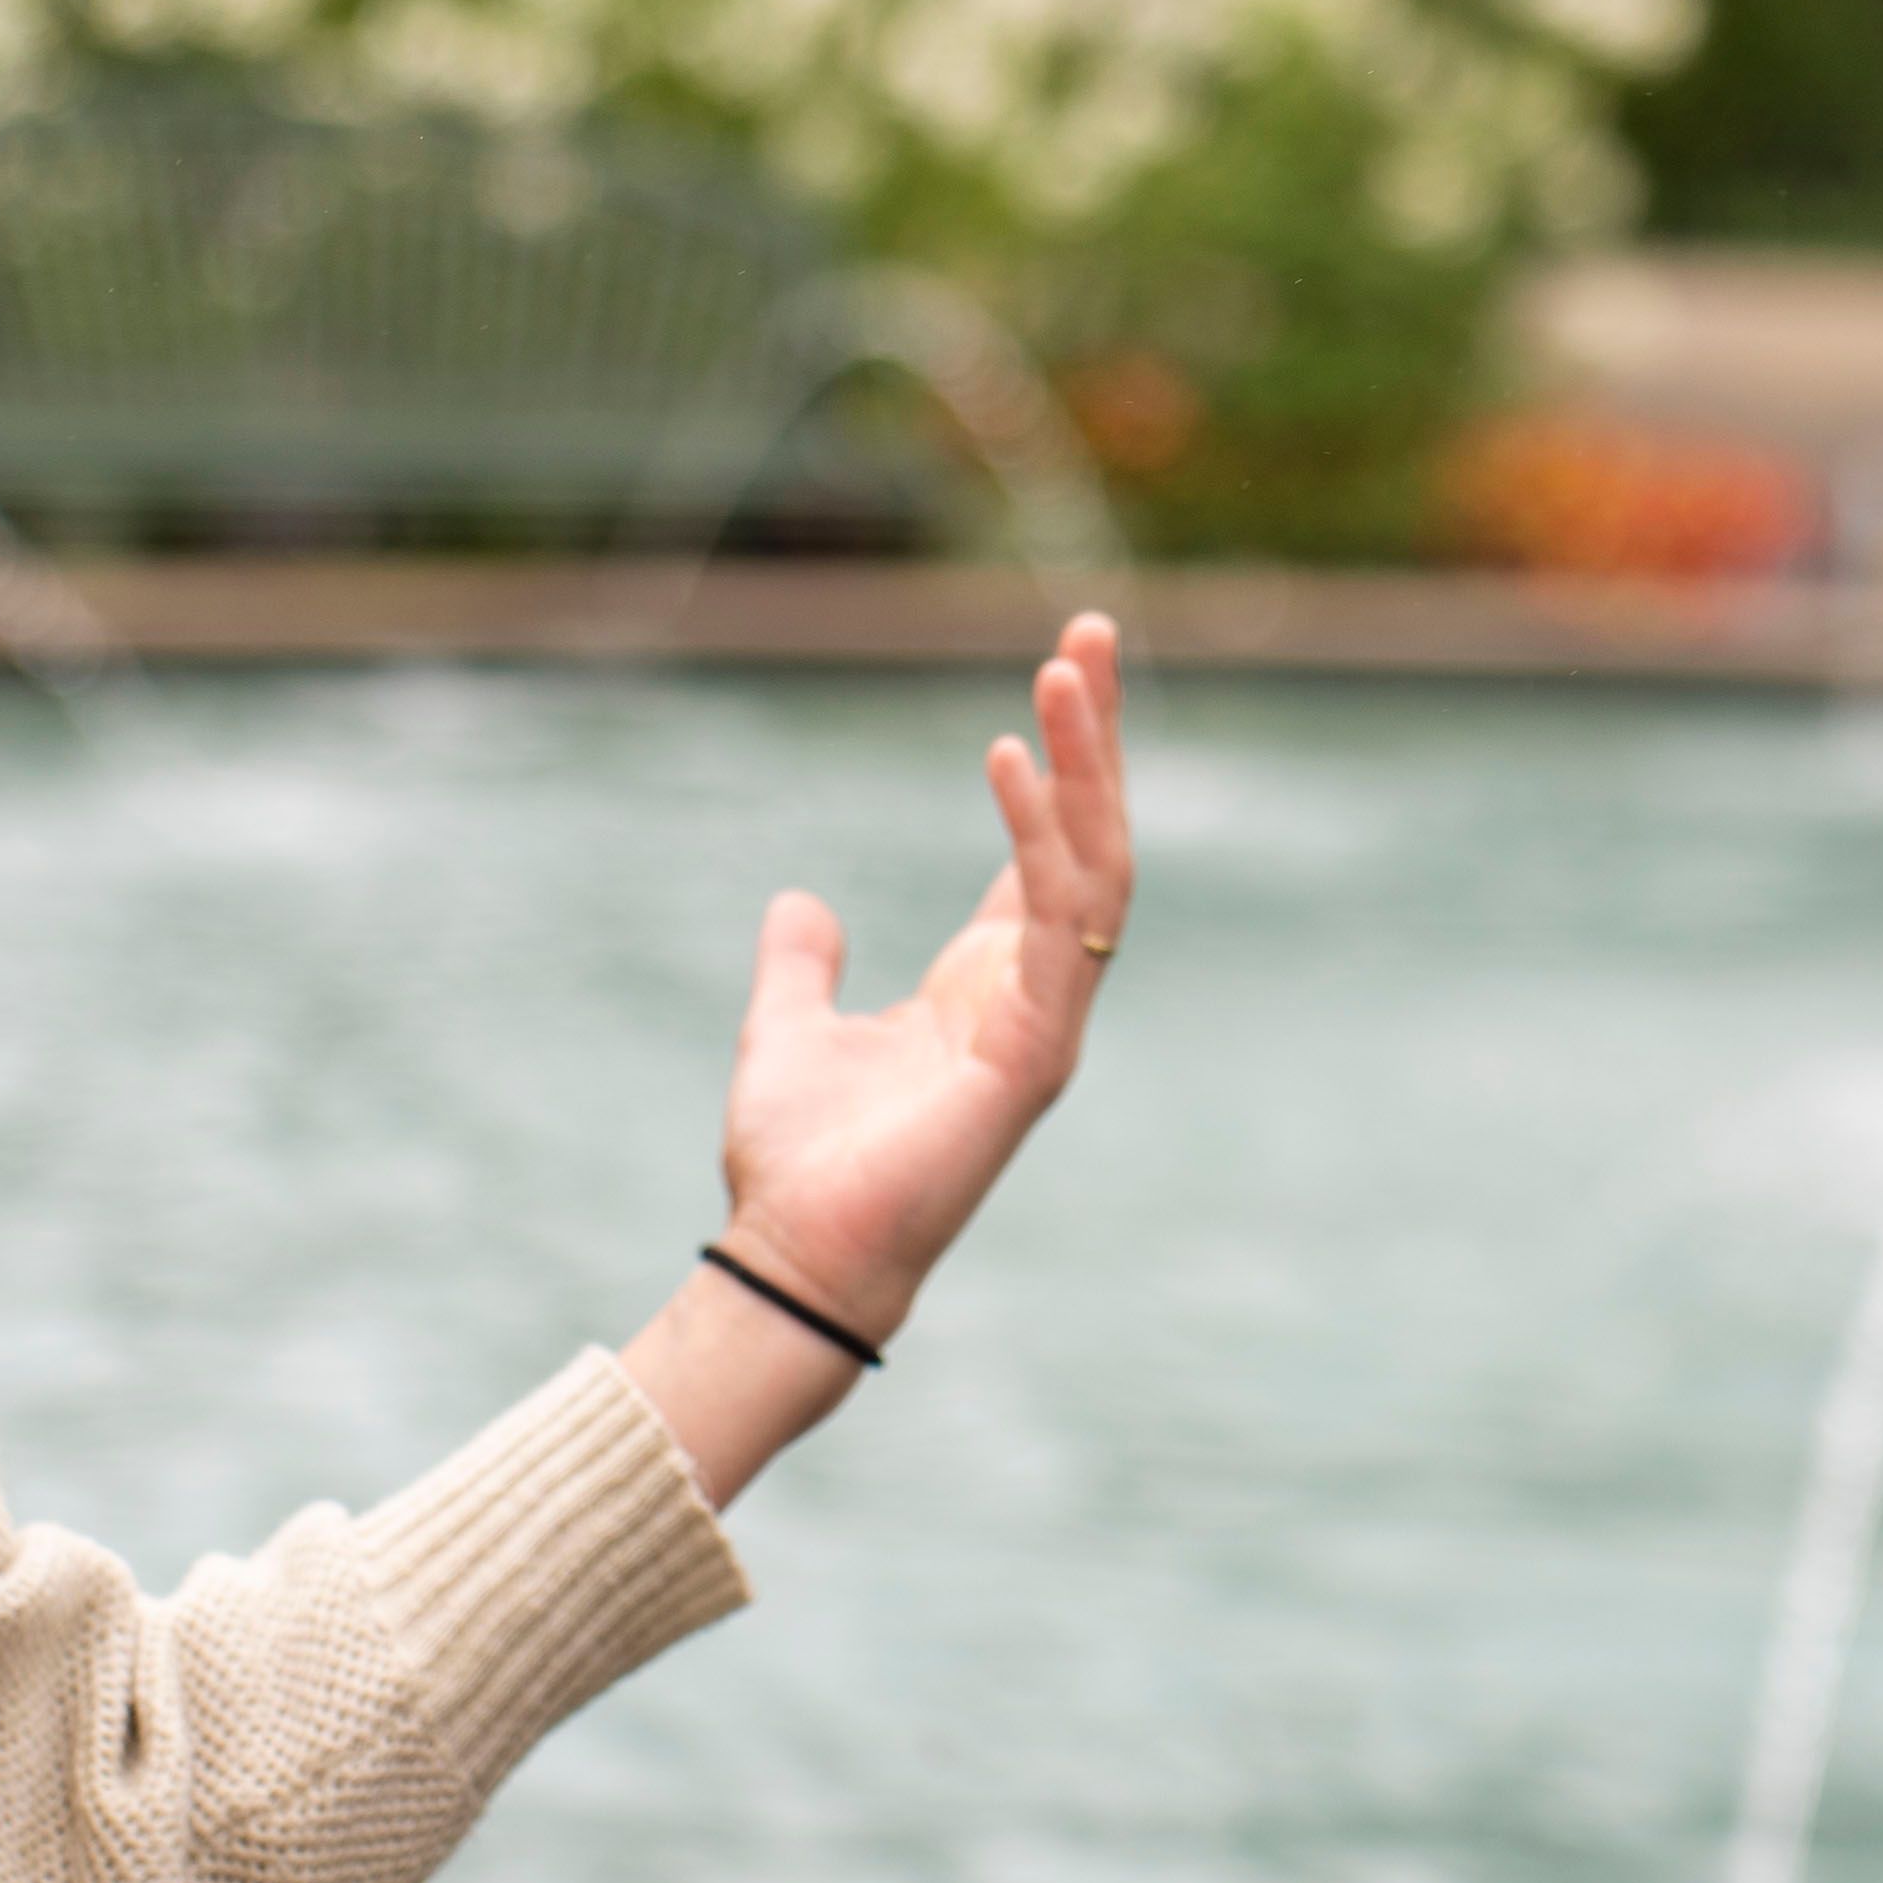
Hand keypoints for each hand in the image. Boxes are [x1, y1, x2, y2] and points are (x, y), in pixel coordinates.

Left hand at [620, 616, 1131, 1502]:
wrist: (792, 1255)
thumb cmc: (799, 1162)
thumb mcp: (786, 1029)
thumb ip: (801, 964)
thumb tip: (801, 898)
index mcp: (988, 982)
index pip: (1045, 846)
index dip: (1061, 758)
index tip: (1060, 665)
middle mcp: (1033, 991)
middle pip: (1089, 836)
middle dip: (1095, 735)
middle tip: (1088, 628)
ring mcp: (1045, 1020)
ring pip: (1092, 866)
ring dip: (1085, 764)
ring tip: (1061, 670)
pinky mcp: (1033, 1051)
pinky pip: (1056, 922)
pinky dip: (1039, 838)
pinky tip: (1009, 761)